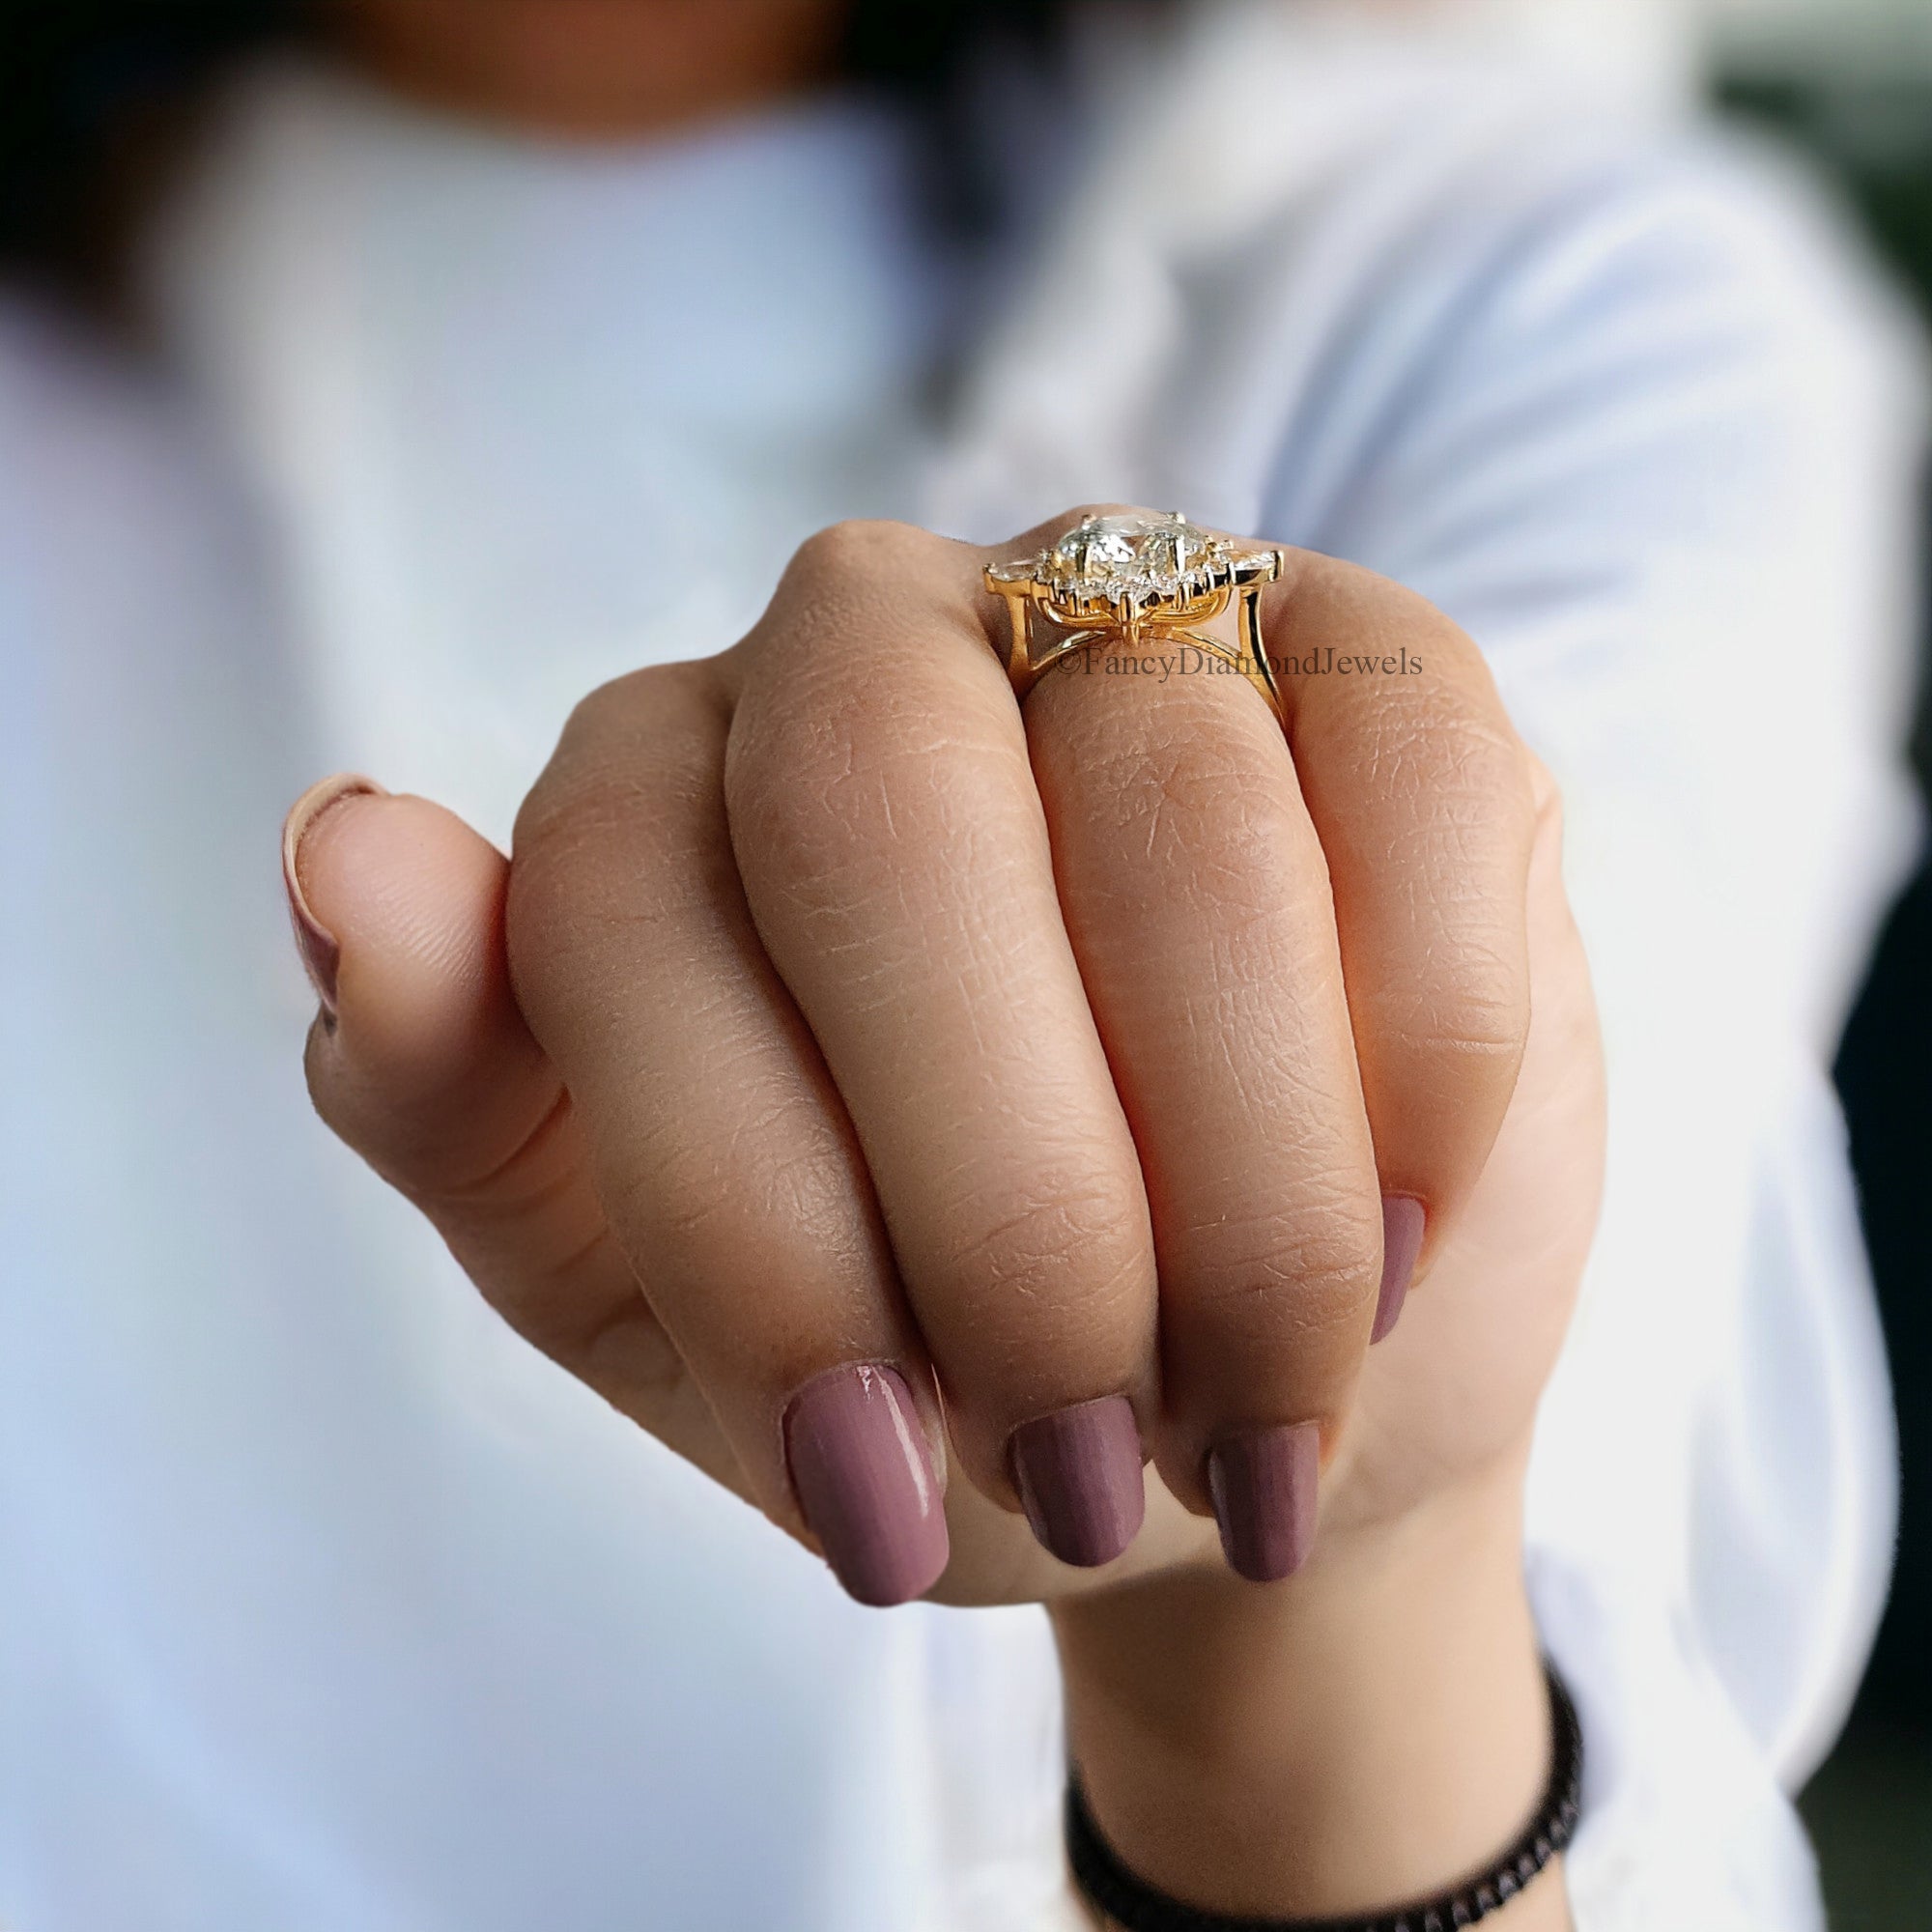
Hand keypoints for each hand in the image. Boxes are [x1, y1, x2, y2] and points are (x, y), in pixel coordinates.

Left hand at [284, 510, 1600, 1918]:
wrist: (1204, 1391)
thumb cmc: (906, 1341)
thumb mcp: (632, 1279)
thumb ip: (463, 1090)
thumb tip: (337, 847)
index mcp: (659, 778)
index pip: (624, 907)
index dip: (754, 1228)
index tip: (875, 1495)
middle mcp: (875, 640)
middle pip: (881, 806)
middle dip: (1001, 1194)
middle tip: (1079, 1453)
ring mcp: (1134, 617)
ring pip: (1174, 817)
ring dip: (1236, 1187)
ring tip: (1254, 1407)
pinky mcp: (1372, 662)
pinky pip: (1410, 779)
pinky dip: (1420, 1054)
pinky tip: (1402, 1233)